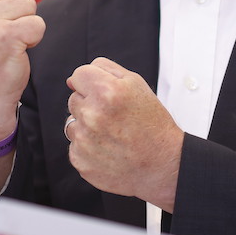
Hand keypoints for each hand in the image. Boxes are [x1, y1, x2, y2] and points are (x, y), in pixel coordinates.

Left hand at [66, 57, 182, 211]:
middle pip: (74, 99)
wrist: (163, 164)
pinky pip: (74, 145)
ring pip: (72, 123)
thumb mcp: (136, 84)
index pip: (78, 75)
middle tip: (114, 117)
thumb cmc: (152, 124)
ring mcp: (84, 140)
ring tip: (112, 134)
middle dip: (90, 104)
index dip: (92, 83)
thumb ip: (103, 70)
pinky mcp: (80, 161)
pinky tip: (108, 149)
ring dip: (87, 126)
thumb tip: (72, 80)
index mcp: (106, 92)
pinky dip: (88, 147)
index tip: (104, 95)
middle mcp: (92, 115)